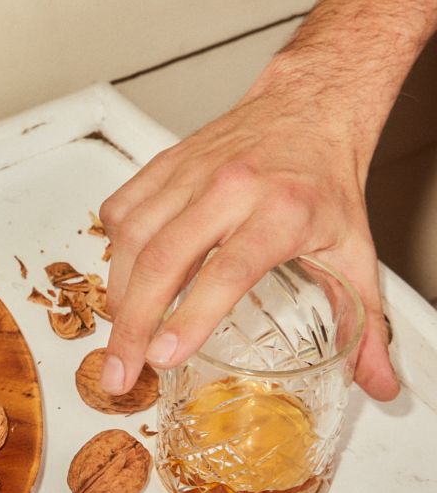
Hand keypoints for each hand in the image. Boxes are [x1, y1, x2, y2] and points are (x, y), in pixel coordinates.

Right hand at [98, 83, 398, 401]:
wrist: (309, 107)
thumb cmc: (324, 182)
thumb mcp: (355, 252)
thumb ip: (368, 324)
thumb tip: (380, 385)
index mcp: (282, 210)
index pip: (227, 271)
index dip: (191, 317)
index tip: (165, 356)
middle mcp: (230, 188)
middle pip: (163, 261)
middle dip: (132, 327)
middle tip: (121, 373)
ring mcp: (191, 173)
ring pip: (133, 239)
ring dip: (118, 297)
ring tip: (120, 339)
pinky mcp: (164, 165)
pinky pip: (121, 211)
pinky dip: (112, 253)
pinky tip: (122, 282)